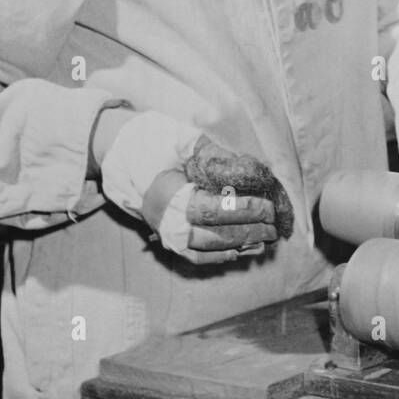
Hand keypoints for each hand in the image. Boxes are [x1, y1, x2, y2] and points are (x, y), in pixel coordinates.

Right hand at [98, 111, 289, 262]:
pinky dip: (220, 257)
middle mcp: (164, 219)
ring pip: (208, 248)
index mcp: (167, 193)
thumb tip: (251, 170)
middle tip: (275, 223)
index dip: (243, 209)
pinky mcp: (168, 240)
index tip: (268, 205)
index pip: (212, 208)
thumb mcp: (185, 141)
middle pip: (214, 233)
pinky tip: (243, 250)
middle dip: (249, 229)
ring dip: (241, 245)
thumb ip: (217, 156)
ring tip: (267, 237)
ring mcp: (165, 232)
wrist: (123, 157)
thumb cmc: (156, 144)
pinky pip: (196, 257)